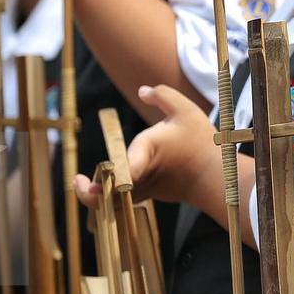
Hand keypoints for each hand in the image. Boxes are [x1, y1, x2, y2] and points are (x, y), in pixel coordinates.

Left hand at [71, 85, 219, 208]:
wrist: (215, 174)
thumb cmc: (200, 141)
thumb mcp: (185, 110)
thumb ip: (162, 96)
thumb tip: (142, 91)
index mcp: (148, 149)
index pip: (128, 166)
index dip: (115, 174)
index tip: (94, 178)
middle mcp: (143, 172)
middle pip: (112, 189)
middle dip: (90, 191)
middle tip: (78, 182)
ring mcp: (145, 188)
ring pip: (114, 201)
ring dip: (96, 197)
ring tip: (83, 185)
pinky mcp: (148, 195)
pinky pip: (122, 202)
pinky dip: (109, 199)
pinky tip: (100, 189)